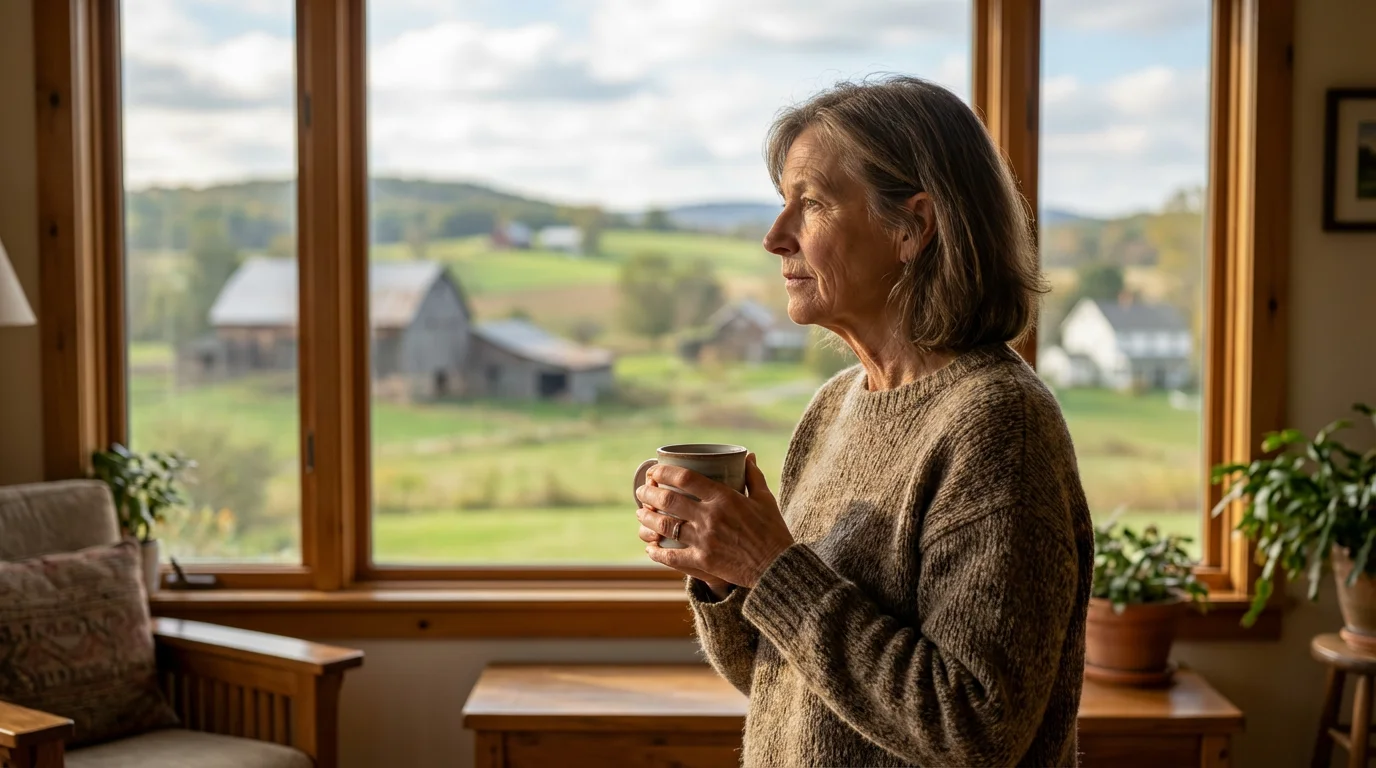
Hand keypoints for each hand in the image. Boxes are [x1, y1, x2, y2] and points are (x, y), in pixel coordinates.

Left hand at [634, 453, 793, 588]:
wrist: (778, 567)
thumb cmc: (773, 531)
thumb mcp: (765, 499)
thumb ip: (753, 477)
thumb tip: (749, 456)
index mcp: (724, 498)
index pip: (686, 478)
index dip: (664, 472)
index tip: (654, 471)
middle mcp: (710, 517)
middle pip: (668, 500)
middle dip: (649, 494)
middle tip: (642, 492)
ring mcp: (704, 540)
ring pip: (665, 526)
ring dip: (648, 518)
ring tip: (641, 514)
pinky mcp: (703, 562)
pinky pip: (671, 556)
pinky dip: (656, 552)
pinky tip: (650, 547)